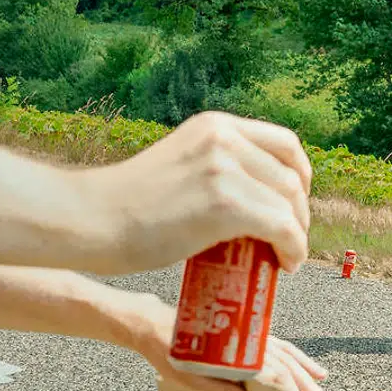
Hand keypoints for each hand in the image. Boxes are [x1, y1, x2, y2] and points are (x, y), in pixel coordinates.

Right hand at [93, 111, 311, 274]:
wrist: (91, 220)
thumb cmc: (128, 206)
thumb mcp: (180, 165)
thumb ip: (213, 167)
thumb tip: (252, 195)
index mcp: (214, 126)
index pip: (284, 142)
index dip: (301, 175)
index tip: (296, 202)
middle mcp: (224, 138)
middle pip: (291, 176)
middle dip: (300, 212)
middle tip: (290, 239)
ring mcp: (225, 169)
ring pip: (289, 204)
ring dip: (297, 234)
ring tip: (285, 257)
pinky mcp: (226, 204)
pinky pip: (283, 228)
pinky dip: (293, 249)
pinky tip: (285, 265)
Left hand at [134, 295, 330, 390]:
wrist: (155, 325)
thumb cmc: (171, 354)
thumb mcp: (193, 379)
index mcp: (242, 355)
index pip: (278, 380)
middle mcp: (252, 343)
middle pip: (288, 366)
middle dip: (307, 389)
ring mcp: (251, 336)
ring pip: (287, 353)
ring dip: (305, 370)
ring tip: (322, 385)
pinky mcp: (247, 333)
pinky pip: (277, 343)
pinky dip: (292, 354)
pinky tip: (299, 362)